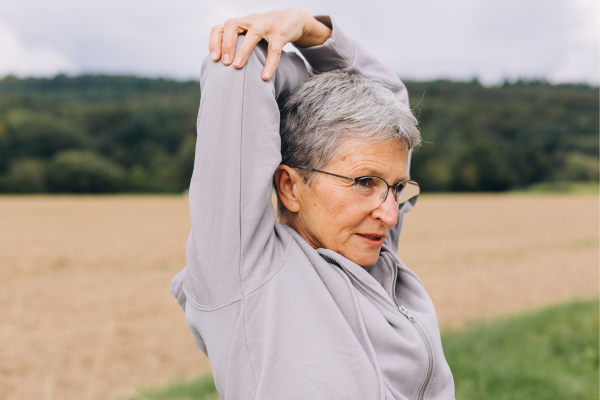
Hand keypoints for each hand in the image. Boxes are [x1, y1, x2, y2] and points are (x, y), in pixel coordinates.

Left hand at [209, 10, 331, 80]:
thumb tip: (222, 65)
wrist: (290, 19)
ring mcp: (266, 25)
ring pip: (252, 34)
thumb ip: (237, 43)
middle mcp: (251, 20)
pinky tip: (265, 77)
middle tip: (225, 63)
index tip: (214, 59)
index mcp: (240, 22)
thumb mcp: (249, 32)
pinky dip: (269, 64)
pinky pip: (274, 50)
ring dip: (243, 50)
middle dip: (226, 44)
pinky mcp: (280, 34)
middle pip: (232, 25)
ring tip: (238, 67)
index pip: (220, 28)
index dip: (214, 42)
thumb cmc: (264, 31)